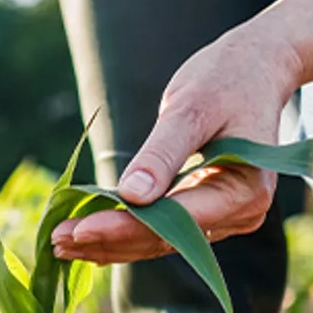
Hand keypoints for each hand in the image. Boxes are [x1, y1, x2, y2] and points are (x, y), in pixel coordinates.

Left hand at [51, 24, 303, 263]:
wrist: (256, 68)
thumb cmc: (227, 78)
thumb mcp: (192, 108)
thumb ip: (162, 153)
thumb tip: (131, 196)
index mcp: (244, 190)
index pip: (175, 221)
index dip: (124, 227)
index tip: (79, 229)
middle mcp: (241, 214)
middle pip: (165, 239)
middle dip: (109, 240)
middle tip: (56, 241)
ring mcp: (226, 216)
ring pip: (161, 241)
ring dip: (111, 243)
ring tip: (61, 244)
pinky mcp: (208, 211)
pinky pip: (164, 229)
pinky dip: (126, 231)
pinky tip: (88, 237)